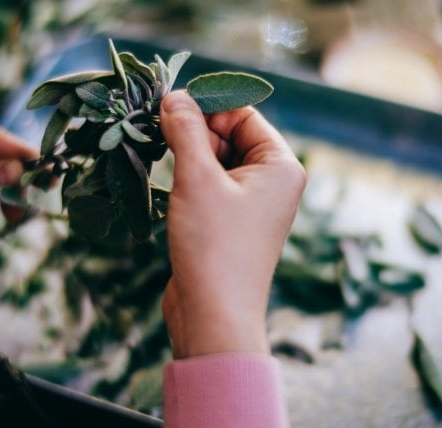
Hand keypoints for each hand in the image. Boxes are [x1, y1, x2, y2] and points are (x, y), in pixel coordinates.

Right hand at [159, 91, 306, 358]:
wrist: (215, 316)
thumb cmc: (214, 245)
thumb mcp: (197, 178)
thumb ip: (185, 131)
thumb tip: (174, 97)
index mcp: (281, 166)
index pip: (244, 114)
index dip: (207, 107)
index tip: (168, 107)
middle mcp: (273, 183)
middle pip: (230, 136)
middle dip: (194, 133)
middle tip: (159, 138)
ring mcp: (253, 205)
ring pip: (216, 162)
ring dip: (188, 158)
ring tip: (163, 165)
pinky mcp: (232, 224)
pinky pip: (211, 188)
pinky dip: (189, 182)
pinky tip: (170, 190)